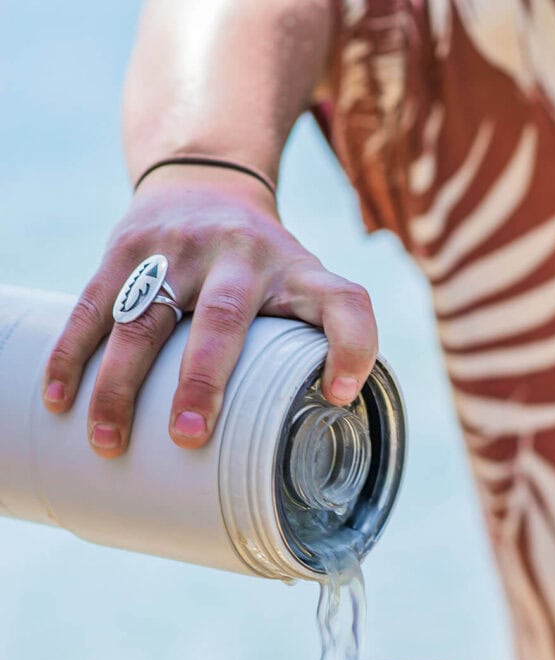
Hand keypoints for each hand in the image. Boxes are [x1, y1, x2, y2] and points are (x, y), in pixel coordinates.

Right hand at [42, 165, 377, 457]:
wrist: (206, 183)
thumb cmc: (264, 266)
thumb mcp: (307, 285)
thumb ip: (328, 337)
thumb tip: (334, 413)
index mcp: (295, 272)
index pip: (341, 303)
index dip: (352, 345)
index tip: (337, 396)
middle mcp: (239, 254)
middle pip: (221, 317)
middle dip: (202, 380)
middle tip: (187, 437)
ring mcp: (178, 249)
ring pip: (144, 317)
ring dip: (121, 382)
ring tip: (108, 440)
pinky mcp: (126, 249)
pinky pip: (94, 305)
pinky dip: (74, 353)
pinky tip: (59, 398)